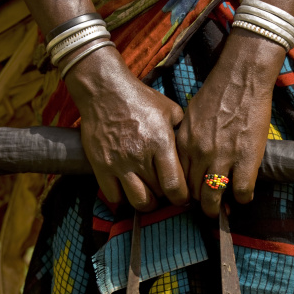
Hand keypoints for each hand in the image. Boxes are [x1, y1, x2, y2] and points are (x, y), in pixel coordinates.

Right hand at [64, 47, 188, 211]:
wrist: (104, 90)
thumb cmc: (140, 99)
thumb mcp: (170, 111)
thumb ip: (182, 134)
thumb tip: (192, 153)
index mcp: (161, 143)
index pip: (174, 186)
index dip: (181, 198)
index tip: (182, 197)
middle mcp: (140, 156)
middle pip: (158, 196)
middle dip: (165, 198)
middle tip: (165, 192)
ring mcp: (118, 163)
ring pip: (137, 202)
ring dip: (146, 203)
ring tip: (148, 194)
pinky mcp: (101, 166)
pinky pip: (114, 197)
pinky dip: (123, 198)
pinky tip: (128, 188)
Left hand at [177, 31, 285, 216]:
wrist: (241, 77)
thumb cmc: (216, 93)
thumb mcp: (190, 116)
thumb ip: (186, 139)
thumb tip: (186, 159)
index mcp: (184, 143)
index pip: (178, 178)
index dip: (184, 192)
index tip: (190, 198)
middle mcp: (199, 153)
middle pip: (194, 192)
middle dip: (200, 204)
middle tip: (207, 209)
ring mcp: (223, 156)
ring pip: (214, 196)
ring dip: (218, 208)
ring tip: (222, 212)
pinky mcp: (246, 157)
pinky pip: (242, 190)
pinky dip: (242, 197)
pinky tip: (243, 196)